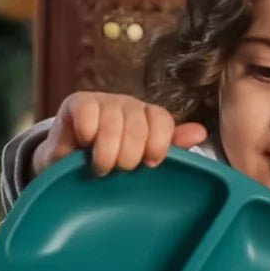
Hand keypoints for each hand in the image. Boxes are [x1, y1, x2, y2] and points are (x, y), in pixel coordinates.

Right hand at [31, 91, 207, 176]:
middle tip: (120, 169)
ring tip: (102, 167)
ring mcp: (105, 101)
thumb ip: (171, 146)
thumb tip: (201, 133)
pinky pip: (88, 114)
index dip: (159, 145)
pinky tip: (84, 144)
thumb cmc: (112, 160)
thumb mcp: (142, 157)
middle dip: (129, 156)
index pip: (163, 121)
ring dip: (106, 153)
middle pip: (139, 127)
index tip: (150, 164)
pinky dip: (87, 134)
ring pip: (113, 124)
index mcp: (150, 116)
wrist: (69, 162)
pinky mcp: (78, 102)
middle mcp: (130, 105)